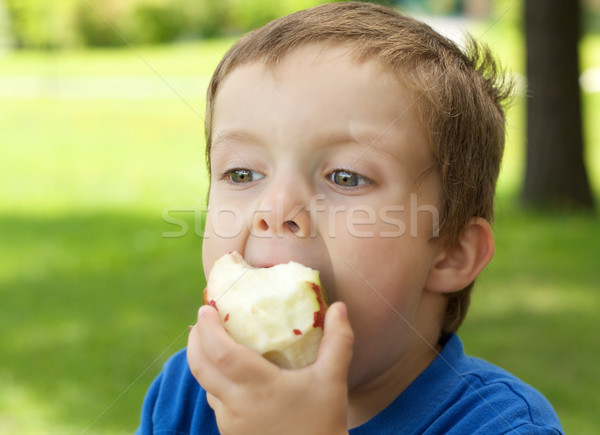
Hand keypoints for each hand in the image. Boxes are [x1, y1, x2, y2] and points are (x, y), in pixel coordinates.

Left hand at [187, 301, 353, 434]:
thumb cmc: (323, 422)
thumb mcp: (333, 380)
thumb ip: (338, 341)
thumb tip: (340, 306)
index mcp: (258, 388)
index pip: (221, 354)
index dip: (209, 330)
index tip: (206, 308)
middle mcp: (236, 406)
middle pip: (201, 368)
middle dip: (195, 340)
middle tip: (201, 318)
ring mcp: (230, 423)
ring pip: (206, 386)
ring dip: (203, 361)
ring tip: (211, 340)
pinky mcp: (231, 434)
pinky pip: (216, 402)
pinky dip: (214, 381)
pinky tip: (227, 372)